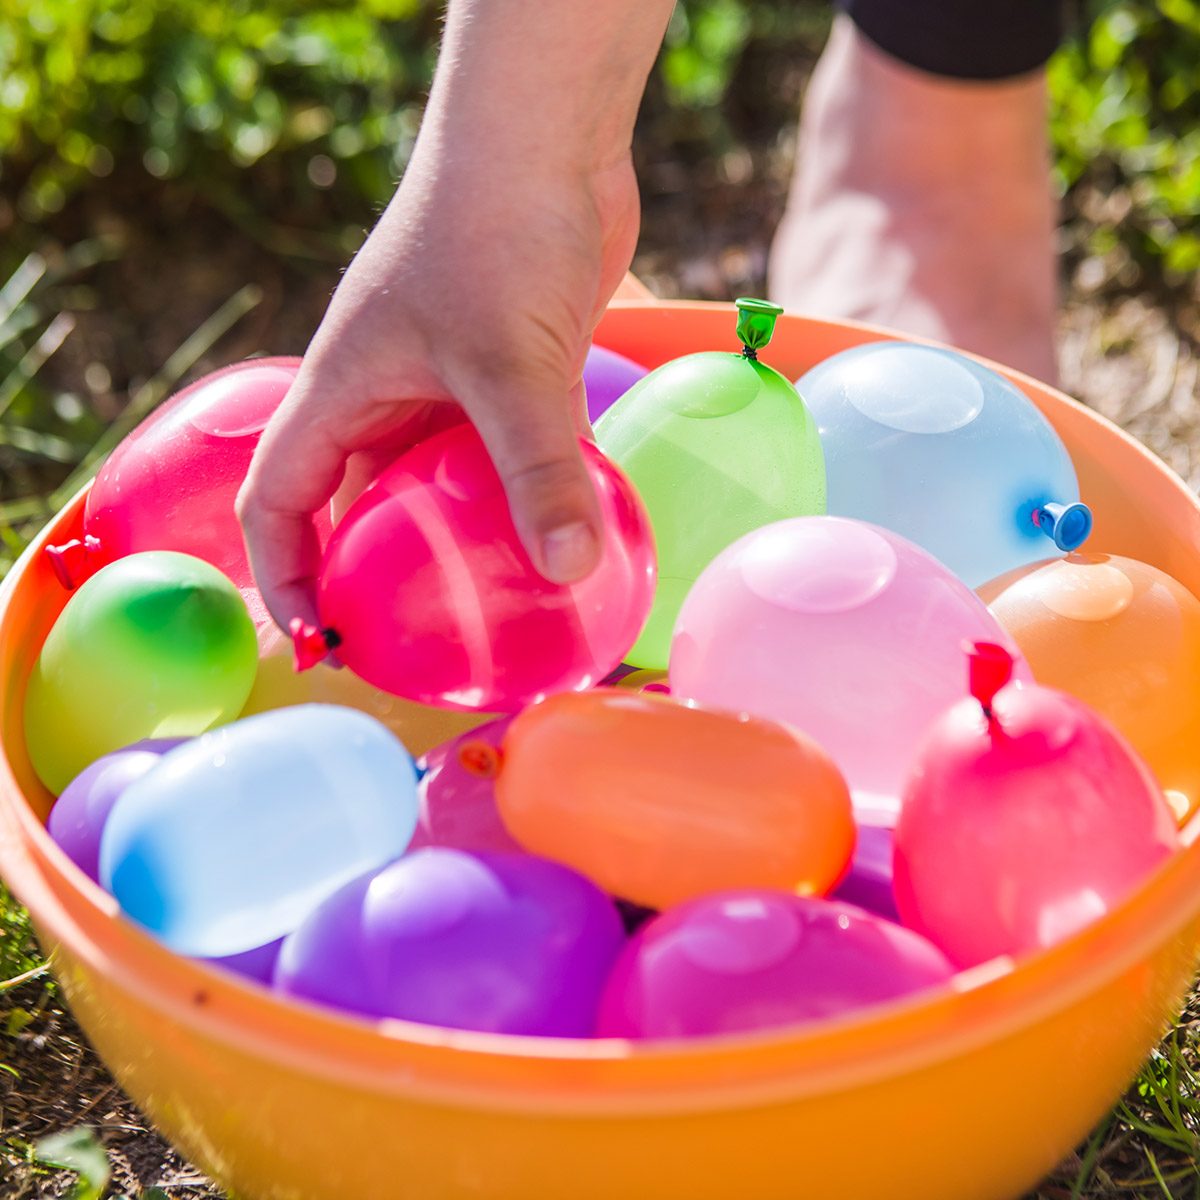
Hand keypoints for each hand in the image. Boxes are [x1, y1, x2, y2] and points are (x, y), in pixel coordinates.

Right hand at [237, 145, 640, 635]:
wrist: (549, 135)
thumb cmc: (497, 228)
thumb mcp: (510, 364)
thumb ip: (537, 468)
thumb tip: (569, 570)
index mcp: (341, 389)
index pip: (277, 500)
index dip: (283, 575)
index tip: (322, 640)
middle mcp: (383, 392)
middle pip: (354, 503)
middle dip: (373, 574)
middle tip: (413, 643)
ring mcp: (444, 382)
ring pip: (432, 482)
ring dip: (454, 540)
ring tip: (490, 608)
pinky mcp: (504, 371)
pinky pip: (497, 453)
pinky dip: (517, 495)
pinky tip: (557, 538)